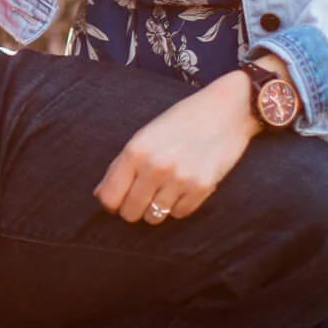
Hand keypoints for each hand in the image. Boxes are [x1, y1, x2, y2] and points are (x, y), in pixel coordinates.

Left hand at [95, 69, 260, 225]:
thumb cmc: (182, 119)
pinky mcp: (202, 188)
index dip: (111, 203)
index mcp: (135, 151)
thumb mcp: (146, 133)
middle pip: (130, 213)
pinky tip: (183, 188)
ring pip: (154, 217)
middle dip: (133, 208)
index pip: (109, 197)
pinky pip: (179, 214)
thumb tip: (101, 195)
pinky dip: (179, 206)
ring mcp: (179, 179)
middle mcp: (155, 167)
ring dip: (156, 209)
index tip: (118, 200)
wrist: (226, 110)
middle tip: (143, 196)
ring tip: (164, 190)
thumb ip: (123, 164)